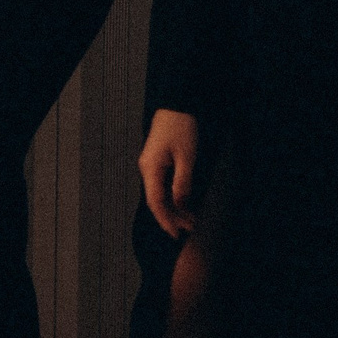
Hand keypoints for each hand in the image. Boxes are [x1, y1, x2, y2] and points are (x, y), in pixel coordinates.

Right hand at [139, 109, 200, 238]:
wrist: (177, 104)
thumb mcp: (187, 157)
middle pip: (156, 200)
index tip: (176, 234)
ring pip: (160, 194)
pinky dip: (173, 197)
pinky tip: (184, 203)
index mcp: (151, 168)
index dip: (166, 220)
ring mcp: (151, 165)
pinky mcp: (157, 161)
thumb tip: (180, 206)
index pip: (155, 202)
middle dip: (171, 217)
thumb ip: (182, 183)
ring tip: (190, 220)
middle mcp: (147, 169)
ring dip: (174, 208)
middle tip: (188, 230)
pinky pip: (162, 185)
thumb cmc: (182, 127)